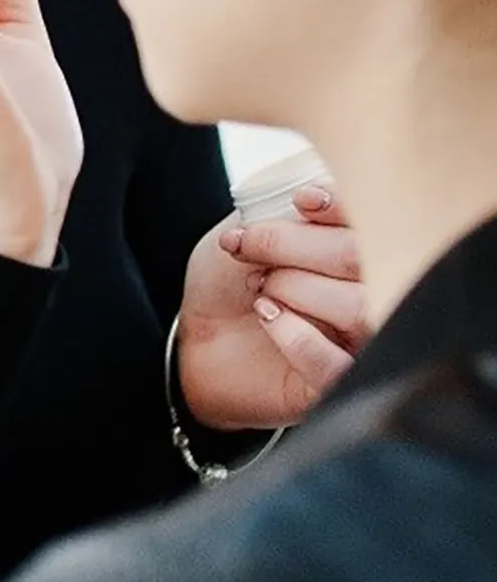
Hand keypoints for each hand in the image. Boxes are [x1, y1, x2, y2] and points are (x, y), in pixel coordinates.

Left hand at [178, 186, 368, 430]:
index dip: (344, 206)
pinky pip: (339, 365)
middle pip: (366, 258)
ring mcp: (366, 343)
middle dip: (299, 246)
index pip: (381, 219)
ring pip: (360, 309)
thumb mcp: (251, 227)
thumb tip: (311, 195)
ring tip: (261, 290)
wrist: (200, 336)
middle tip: (253, 252)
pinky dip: (298, 336)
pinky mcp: (342, 385)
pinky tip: (268, 317)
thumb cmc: (233, 277)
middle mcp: (378, 292)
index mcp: (363, 248)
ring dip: (298, 289)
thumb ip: (287, 210)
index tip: (300, 201)